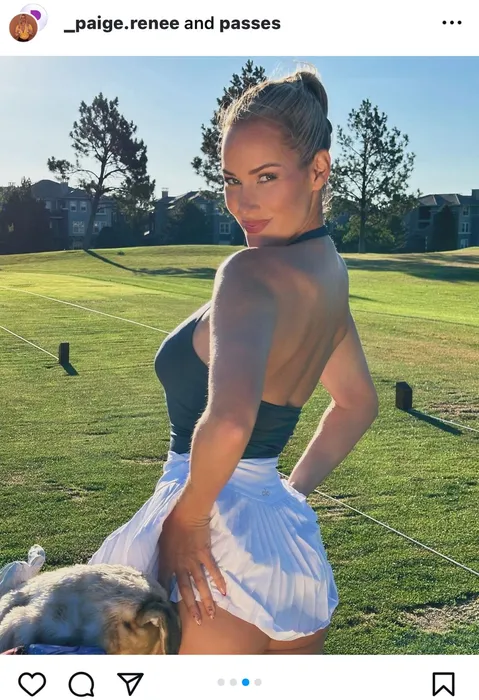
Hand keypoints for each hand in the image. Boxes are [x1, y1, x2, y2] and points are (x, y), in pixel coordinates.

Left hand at [158, 504, 226, 623]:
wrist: (186, 511)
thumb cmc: (171, 521)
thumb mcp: (160, 538)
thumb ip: (162, 552)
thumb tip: (159, 560)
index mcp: (167, 561)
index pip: (165, 584)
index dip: (166, 597)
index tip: (169, 610)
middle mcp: (180, 565)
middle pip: (185, 590)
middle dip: (190, 607)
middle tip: (196, 622)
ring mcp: (193, 560)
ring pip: (200, 584)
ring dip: (206, 600)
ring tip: (210, 614)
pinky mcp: (205, 553)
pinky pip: (213, 570)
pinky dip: (219, 581)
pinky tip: (224, 592)